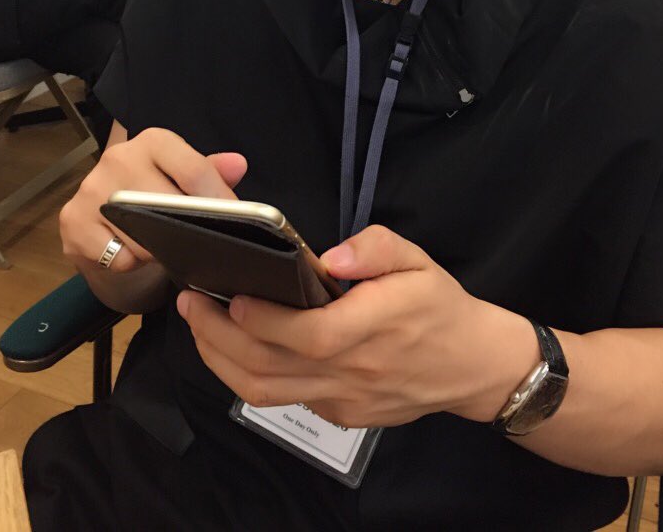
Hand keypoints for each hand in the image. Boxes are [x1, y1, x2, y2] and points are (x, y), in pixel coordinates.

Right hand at [59, 127, 247, 275]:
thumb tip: (238, 164)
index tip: (234, 220)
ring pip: (143, 237)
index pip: (194, 170)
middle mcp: (119, 157)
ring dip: (156, 249)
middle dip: (185, 229)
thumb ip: (212, 172)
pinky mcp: (72, 222)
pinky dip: (129, 262)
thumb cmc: (152, 198)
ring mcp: (91, 189)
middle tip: (189, 237)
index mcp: (153, 141)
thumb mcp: (185, 180)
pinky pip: (119, 257)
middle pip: (169, 207)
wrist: (103, 227)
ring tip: (154, 242)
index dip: (218, 200)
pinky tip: (127, 250)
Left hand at [177, 225, 537, 428]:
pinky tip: (235, 345)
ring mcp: (343, 400)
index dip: (263, 319)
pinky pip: (284, 399)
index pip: (309, 334)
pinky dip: (249, 374)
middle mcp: (353, 371)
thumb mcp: (418, 259)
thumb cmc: (439, 305)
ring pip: (266, 392)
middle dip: (218, 336)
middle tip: (190, 302)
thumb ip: (375, 248)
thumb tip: (330, 257)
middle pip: (270, 368)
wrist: (472, 365)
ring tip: (198, 324)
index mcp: (374, 328)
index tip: (229, 294)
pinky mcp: (340, 415)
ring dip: (221, 360)